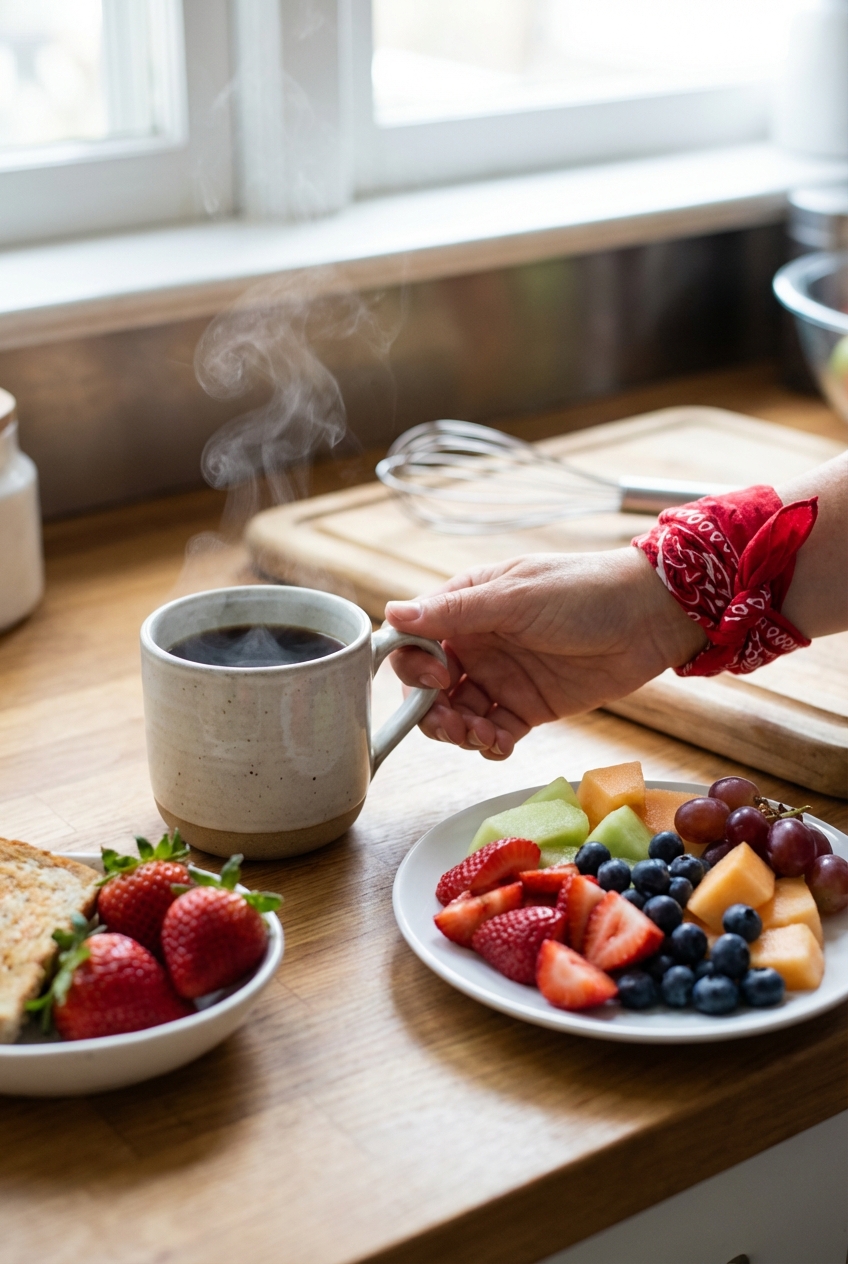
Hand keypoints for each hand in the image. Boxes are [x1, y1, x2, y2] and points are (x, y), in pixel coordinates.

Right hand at [386, 548, 706, 759]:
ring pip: (457, 716)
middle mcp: (477, 644)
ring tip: (483, 735)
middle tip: (456, 723)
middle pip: (428, 688)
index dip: (415, 667)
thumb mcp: (516, 597)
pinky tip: (500, 743)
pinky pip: (492, 733)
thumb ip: (455, 612)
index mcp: (466, 607)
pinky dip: (488, 744)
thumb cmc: (583, 591)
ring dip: (459, 732)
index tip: (440, 679)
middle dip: (432, 712)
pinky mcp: (528, 707)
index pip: (415, 641)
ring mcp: (501, 677)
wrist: (649, 617)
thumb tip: (393, 614)